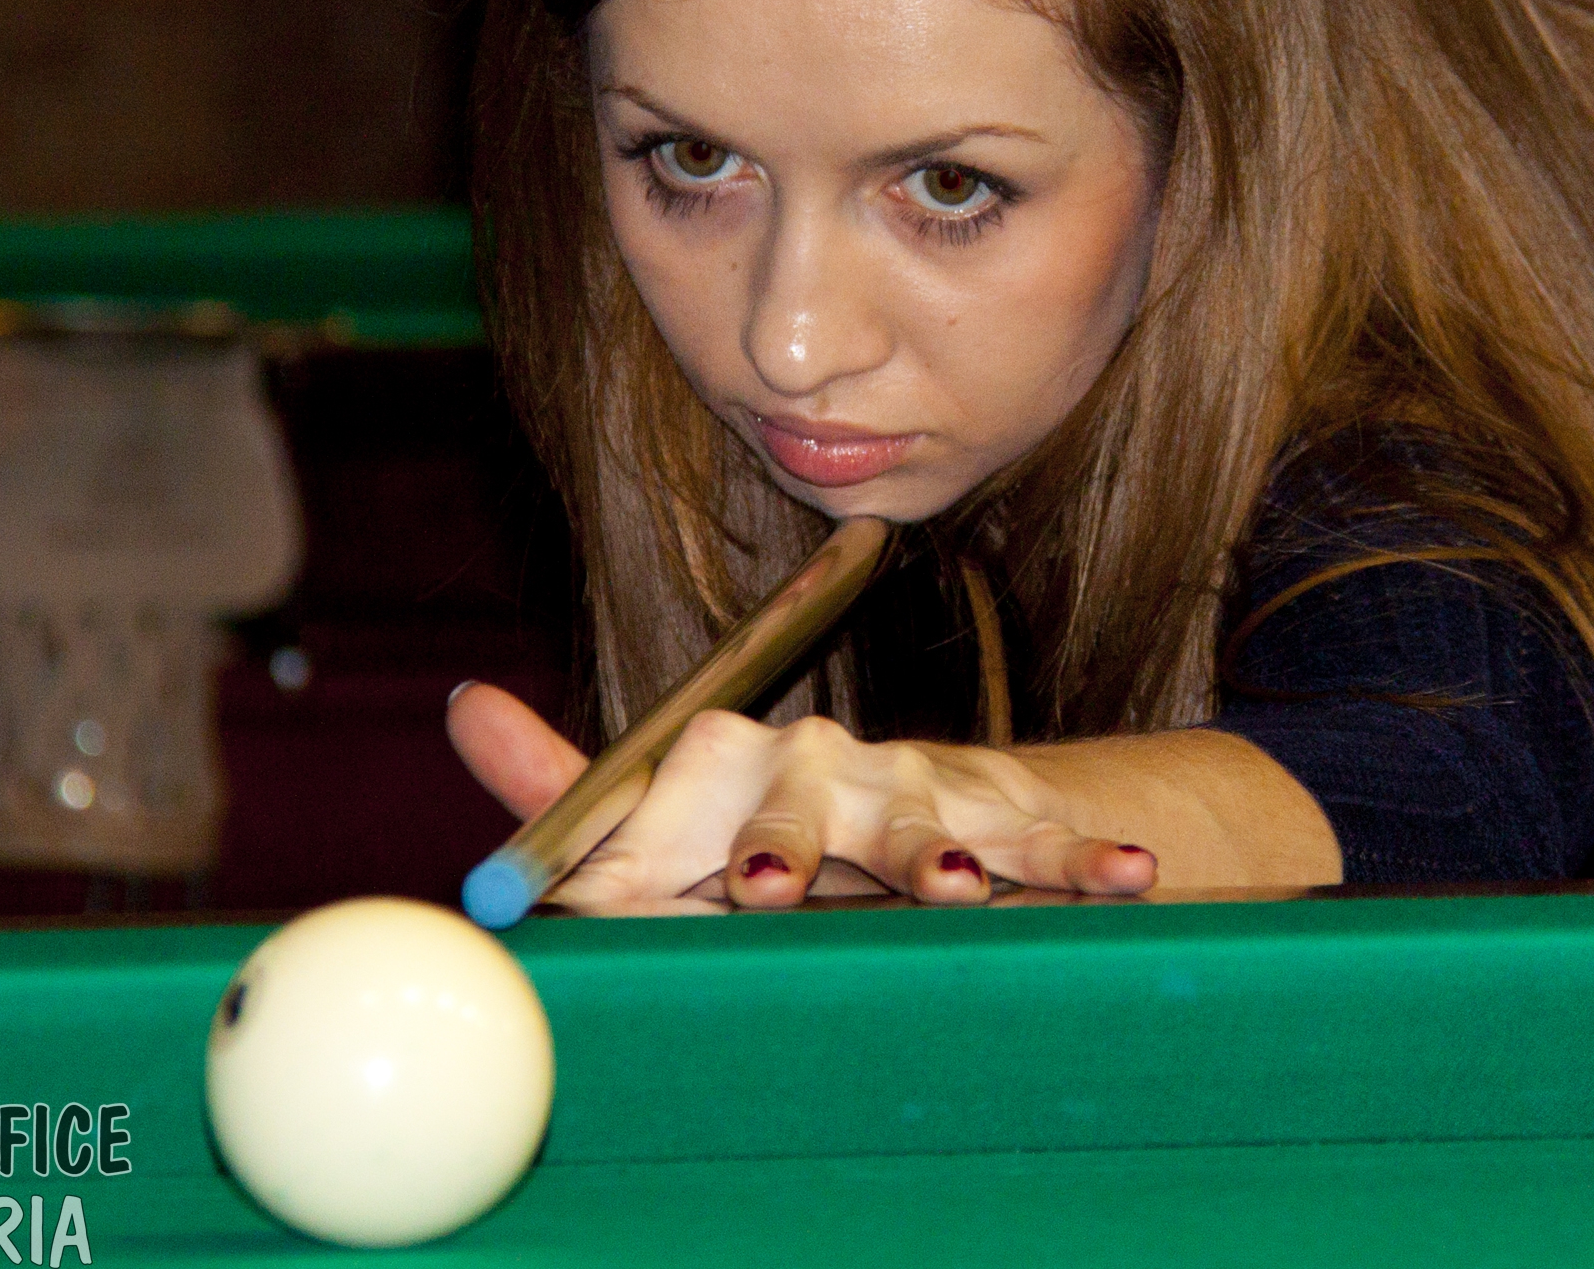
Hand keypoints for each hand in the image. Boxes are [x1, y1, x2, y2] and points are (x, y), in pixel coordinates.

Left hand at [445, 683, 1159, 910]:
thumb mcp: (668, 824)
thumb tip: (464, 702)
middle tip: (767, 891)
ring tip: (945, 885)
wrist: (931, 809)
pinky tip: (1129, 882)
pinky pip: (1049, 846)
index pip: (691, 785)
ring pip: (927, 820)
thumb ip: (573, 790)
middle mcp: (825, 767)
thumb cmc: (777, 837)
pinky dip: (1088, 864)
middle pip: (805, 802)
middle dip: (789, 843)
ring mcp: (921, 789)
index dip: (661, 837)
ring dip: (938, 851)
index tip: (644, 886)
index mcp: (736, 770)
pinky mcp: (1006, 818)